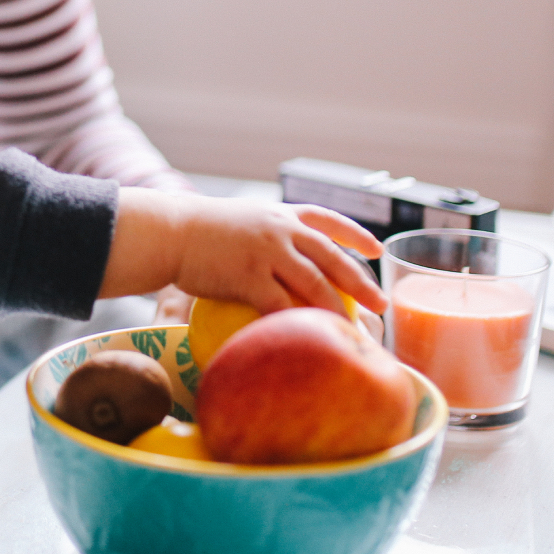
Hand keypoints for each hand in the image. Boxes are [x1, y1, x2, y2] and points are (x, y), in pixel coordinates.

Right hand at [103, 189, 384, 316]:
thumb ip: (266, 233)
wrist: (171, 231)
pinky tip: (310, 339)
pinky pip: (280, 305)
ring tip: (354, 330)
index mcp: (281, 213)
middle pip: (332, 257)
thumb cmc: (200, 230)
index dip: (357, 235)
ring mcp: (267, 251)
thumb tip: (282, 258)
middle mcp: (281, 229)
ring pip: (314, 284)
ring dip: (338, 309)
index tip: (377, 251)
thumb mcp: (242, 218)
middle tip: (381, 304)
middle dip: (361, 282)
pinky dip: (298, 323)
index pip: (329, 220)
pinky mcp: (249, 275)